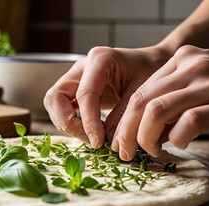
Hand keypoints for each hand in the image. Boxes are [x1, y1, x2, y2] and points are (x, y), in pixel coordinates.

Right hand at [43, 46, 169, 147]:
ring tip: (92, 137)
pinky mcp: (76, 89)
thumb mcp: (143, 94)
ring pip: (54, 103)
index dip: (87, 122)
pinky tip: (91, 131)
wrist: (154, 63)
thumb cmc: (152, 71)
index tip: (98, 142)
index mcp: (100, 59)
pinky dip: (72, 122)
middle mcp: (82, 66)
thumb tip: (110, 144)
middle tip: (91, 139)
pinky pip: (62, 107)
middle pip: (56, 96)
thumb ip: (124, 117)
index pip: (83, 94)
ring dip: (68, 124)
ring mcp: (76, 77)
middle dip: (68, 122)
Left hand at [113, 45, 208, 159]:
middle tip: (125, 151)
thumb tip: (141, 128)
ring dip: (145, 137)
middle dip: (126, 131)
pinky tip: (180, 144)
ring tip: (151, 150)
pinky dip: (177, 139)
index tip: (119, 139)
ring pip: (156, 111)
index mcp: (182, 59)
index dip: (123, 119)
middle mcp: (192, 67)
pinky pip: (187, 124)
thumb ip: (172, 97)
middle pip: (141, 101)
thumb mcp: (200, 81)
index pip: (140, 91)